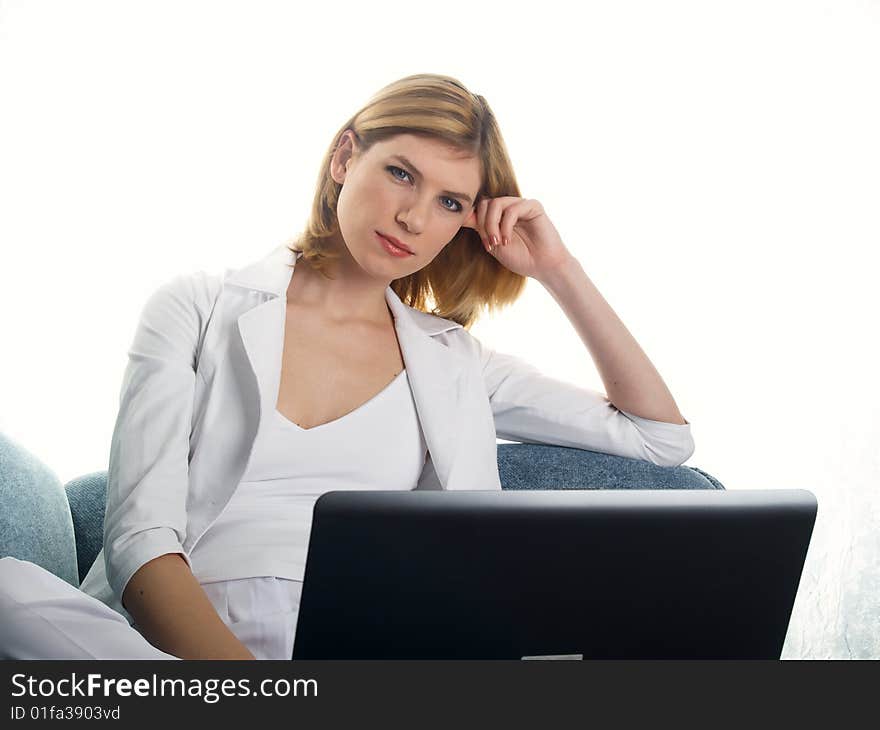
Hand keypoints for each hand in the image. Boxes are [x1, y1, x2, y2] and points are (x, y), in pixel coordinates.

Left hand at [461, 196, 575, 281]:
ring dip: (492, 225)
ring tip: (497, 243)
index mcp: (500, 215)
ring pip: (496, 203)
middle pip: (486, 203)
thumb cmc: (520, 257)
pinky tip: (508, 240)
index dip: (475, 221)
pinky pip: (512, 209)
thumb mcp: (493, 244)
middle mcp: (510, 207)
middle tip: (490, 243)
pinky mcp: (533, 206)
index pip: (480, 207)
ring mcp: (521, 205)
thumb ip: (480, 228)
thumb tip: (462, 215)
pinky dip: (506, 226)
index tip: (482, 242)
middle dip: (484, 224)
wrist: (543, 266)